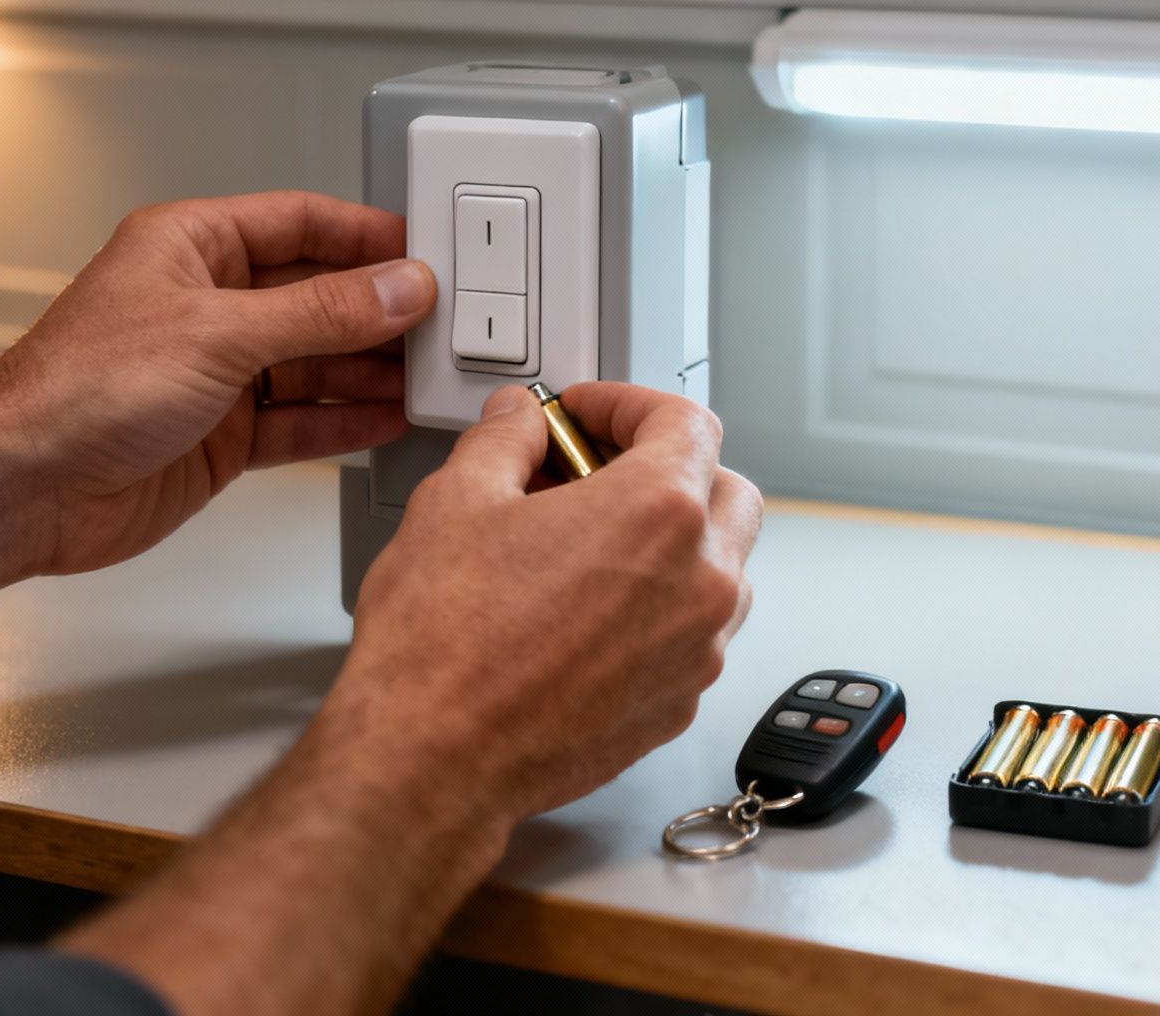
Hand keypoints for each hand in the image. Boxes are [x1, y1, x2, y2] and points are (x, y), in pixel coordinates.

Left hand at [0, 191, 435, 575]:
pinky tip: (388, 419)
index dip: (367, 236)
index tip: (426, 253)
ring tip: (429, 374)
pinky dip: (345, 421)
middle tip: (443, 322)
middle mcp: (206, 304)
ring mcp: (215, 373)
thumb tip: (396, 288)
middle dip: (380, 310)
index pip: (301, 222)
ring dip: (371, 369)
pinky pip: (301, 420)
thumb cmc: (75, 390)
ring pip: (315, 361)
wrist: (24, 486)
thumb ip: (320, 313)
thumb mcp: (218, 334)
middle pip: (316, 295)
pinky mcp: (222, 436)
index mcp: (191, 246)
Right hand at [334, 382, 764, 821]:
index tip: (587, 413)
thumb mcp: (456, 502)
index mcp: (659, 511)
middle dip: (671, 470)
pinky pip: (695, 637)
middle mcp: (701, 580)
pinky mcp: (679, 705)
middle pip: (726, 490)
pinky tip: (591, 613)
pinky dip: (660, 612)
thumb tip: (520, 422)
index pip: (684, 421)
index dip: (629, 403)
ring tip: (595, 546)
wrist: (433, 757)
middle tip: (599, 472)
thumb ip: (503, 442)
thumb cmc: (443, 644)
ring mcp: (698, 651)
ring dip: (676, 544)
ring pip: (723, 570)